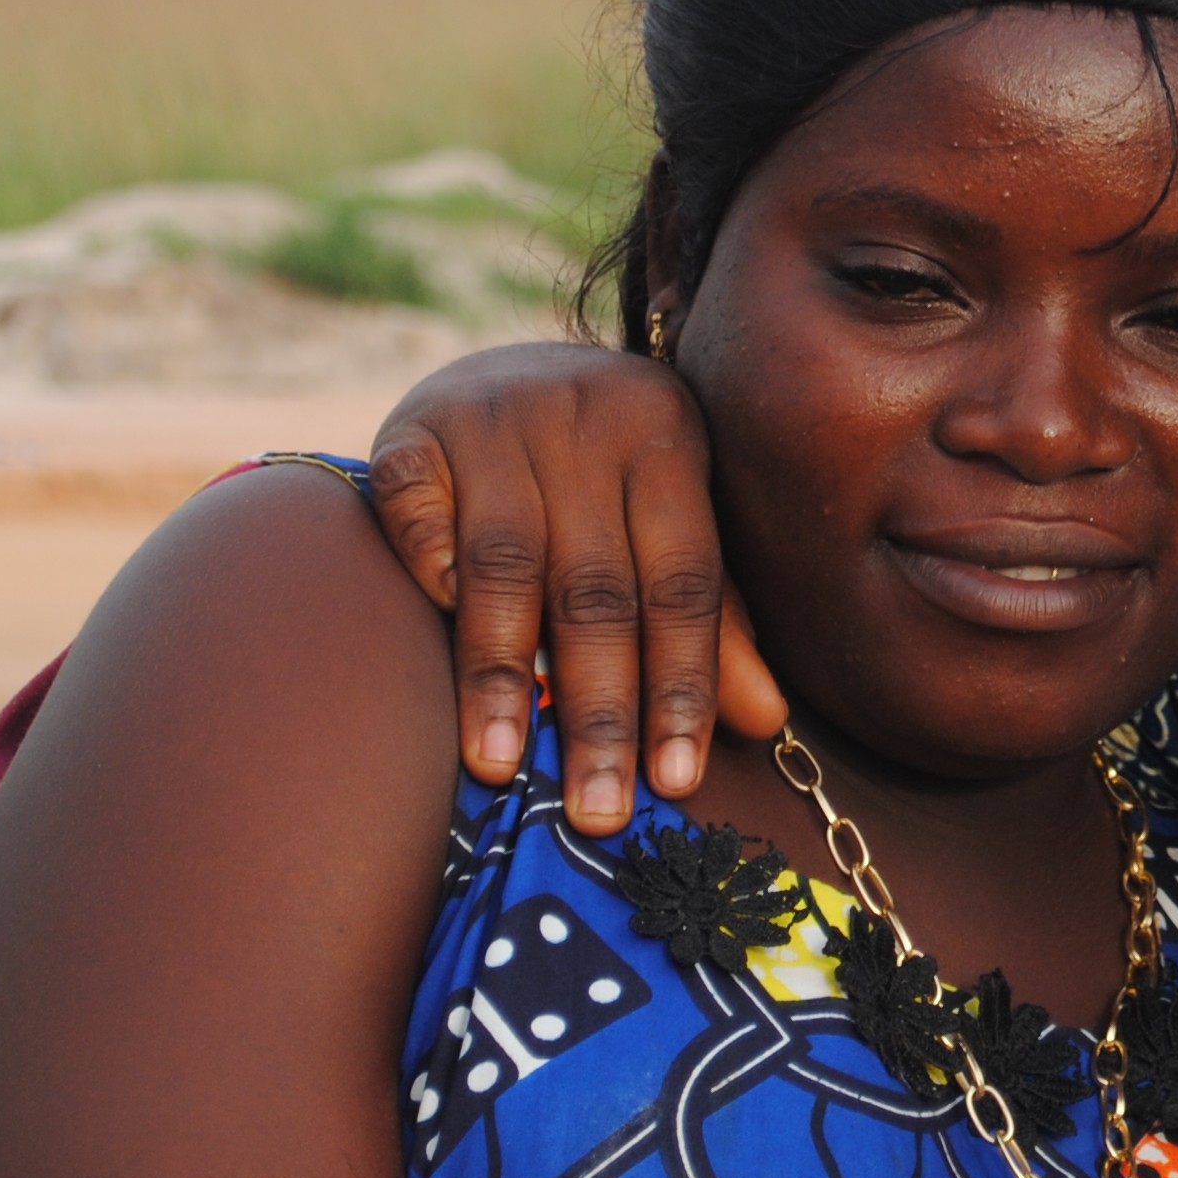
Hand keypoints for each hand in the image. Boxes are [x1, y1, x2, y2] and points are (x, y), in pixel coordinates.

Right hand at [363, 341, 785, 835]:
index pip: (684, 580)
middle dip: (600, 709)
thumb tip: (766, 722)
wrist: (508, 366)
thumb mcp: (672, 522)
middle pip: (597, 587)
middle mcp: (586, 420)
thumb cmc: (607, 470)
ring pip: (505, 564)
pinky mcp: (412, 430)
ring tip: (499, 767)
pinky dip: (431, 570)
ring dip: (500, 672)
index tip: (676, 781)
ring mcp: (495, 419)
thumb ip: (712, 618)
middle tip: (598, 811)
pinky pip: (417, 512)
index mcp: (669, 438)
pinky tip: (441, 631)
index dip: (684, 683)